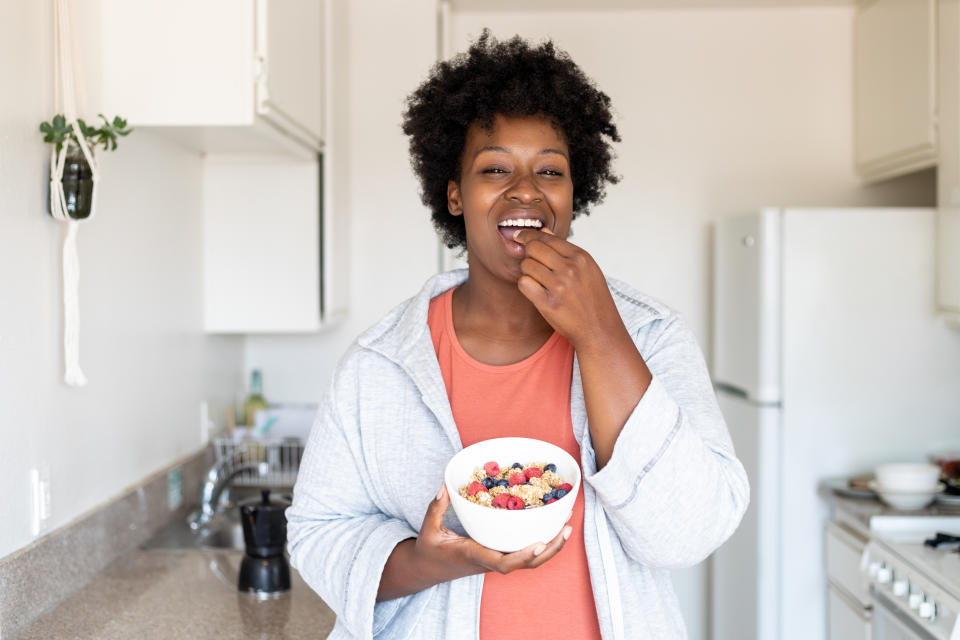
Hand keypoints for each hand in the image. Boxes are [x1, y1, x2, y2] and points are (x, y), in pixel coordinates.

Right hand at [416, 485, 571, 576]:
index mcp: (474, 555)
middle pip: (525, 564)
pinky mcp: (497, 555)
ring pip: (529, 561)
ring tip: (567, 526)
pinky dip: (541, 543)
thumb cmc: (429, 550)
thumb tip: (444, 487)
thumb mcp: (428, 529)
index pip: (502, 563)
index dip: (522, 556)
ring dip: (551, 547)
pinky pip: (522, 552)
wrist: (427, 570)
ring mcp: (495, 559)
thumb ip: (436, 508)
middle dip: (549, 550)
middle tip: (567, 529)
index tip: (540, 544)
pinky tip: (551, 528)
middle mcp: (489, 560)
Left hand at [512, 228, 623, 349]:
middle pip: (533, 248)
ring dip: (528, 272)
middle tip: (531, 262)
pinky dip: (526, 286)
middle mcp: (570, 269)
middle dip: (528, 253)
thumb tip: (543, 231)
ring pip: (526, 265)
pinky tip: (536, 291)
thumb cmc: (593, 300)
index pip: (547, 237)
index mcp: (581, 257)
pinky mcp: (548, 303)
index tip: (519, 235)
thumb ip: (565, 250)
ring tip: (540, 281)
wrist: (599, 330)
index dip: (529, 235)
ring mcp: (559, 286)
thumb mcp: (588, 270)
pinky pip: (524, 284)